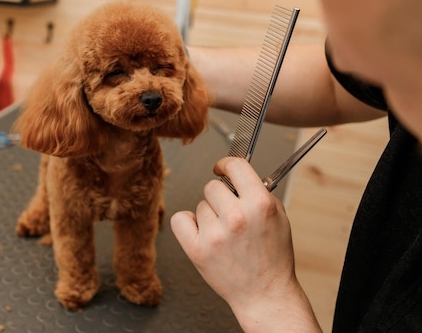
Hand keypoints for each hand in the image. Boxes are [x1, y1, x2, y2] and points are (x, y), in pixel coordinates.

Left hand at [171, 157, 320, 331]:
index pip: (235, 166)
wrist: (265, 294)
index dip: (226, 165)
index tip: (221, 168)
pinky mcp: (197, 250)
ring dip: (209, 216)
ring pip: (199, 206)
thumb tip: (236, 174)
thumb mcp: (279, 217)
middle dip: (220, 199)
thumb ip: (258, 192)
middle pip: (212, 187)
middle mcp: (237, 217)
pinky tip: (201, 233)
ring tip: (224, 235)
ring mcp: (215, 234)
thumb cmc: (273, 257)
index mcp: (260, 205)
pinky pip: (180, 219)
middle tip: (230, 216)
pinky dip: (187, 224)